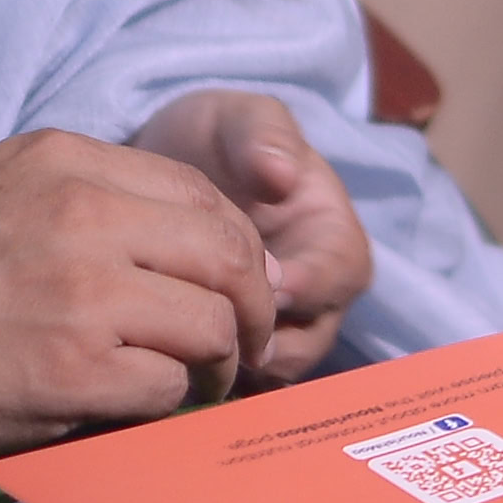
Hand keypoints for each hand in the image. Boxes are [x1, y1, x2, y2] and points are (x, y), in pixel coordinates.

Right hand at [0, 129, 280, 493]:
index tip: (232, 293)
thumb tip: (177, 244)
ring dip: (218, 365)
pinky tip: (138, 410)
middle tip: (239, 349)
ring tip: (192, 386)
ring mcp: (81, 290)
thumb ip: (86, 202)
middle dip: (253, 309)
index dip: (237, 252)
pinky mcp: (69, 369)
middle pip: (231, 255)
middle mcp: (84, 211)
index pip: (207, 196)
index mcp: (68, 161)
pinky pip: (169, 386)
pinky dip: (169, 405)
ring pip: (215, 324)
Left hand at [133, 88, 373, 387]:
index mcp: (332, 236)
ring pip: (270, 370)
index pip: (341, 274)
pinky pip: (231, 382)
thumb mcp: (239, 119)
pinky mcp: (232, 350)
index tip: (263, 284)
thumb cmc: (216, 139)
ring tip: (179, 344)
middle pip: (311, 338)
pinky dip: (204, 376)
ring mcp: (274, 327)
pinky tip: (161, 356)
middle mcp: (314, 293)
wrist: (165, 168)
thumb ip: (263, 136)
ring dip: (231, 366)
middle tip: (212, 333)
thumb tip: (280, 174)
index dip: (307, 284)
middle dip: (265, 340)